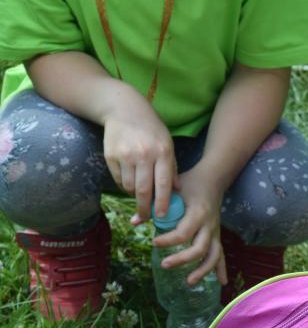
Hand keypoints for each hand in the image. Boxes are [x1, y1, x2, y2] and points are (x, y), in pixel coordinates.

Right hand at [101, 98, 176, 224]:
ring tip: (139, 193)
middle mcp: (144, 154)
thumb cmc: (151, 130)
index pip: (163, 184)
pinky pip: (118, 179)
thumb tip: (176, 192)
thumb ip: (171, 168)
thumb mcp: (168, 145)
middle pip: (143, 190)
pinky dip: (124, 185)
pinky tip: (129, 180)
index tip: (161, 216)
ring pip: (129, 187)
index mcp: (162, 153)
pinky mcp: (110, 155)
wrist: (125, 110)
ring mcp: (125, 155)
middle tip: (146, 217)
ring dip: (134, 195)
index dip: (162, 203)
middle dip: (145, 208)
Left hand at [153, 166, 227, 285]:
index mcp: (198, 213)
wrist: (211, 180)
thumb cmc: (188, 184)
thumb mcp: (171, 191)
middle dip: (182, 259)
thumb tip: (133, 222)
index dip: (168, 241)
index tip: (153, 242)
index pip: (183, 233)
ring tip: (189, 282)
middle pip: (199, 248)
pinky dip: (221, 269)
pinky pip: (220, 254)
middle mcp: (209, 225)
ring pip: (213, 255)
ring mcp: (215, 232)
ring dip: (203, 270)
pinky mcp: (216, 236)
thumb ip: (153, 205)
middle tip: (164, 264)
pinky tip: (221, 282)